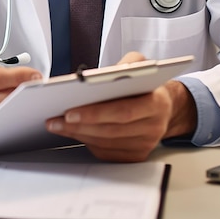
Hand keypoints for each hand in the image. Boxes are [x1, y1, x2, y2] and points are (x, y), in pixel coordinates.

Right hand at [0, 64, 41, 142]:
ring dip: (21, 106)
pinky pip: (1, 125)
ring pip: (4, 114)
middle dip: (23, 92)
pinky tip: (24, 111)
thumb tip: (25, 76)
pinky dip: (14, 117)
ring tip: (34, 98)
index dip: (17, 77)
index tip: (35, 75)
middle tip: (39, 87)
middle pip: (2, 99)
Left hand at [44, 52, 197, 161]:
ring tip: (57, 125)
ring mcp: (145, 144)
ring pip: (106, 142)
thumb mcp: (141, 64)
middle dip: (79, 125)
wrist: (163, 106)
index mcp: (156, 103)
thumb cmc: (146, 84)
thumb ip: (128, 64)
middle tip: (56, 120)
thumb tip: (106, 74)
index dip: (95, 113)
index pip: (123, 112)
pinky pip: (107, 152)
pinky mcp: (135, 155)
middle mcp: (153, 127)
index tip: (70, 111)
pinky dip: (86, 142)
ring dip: (78, 134)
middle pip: (110, 130)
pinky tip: (72, 132)